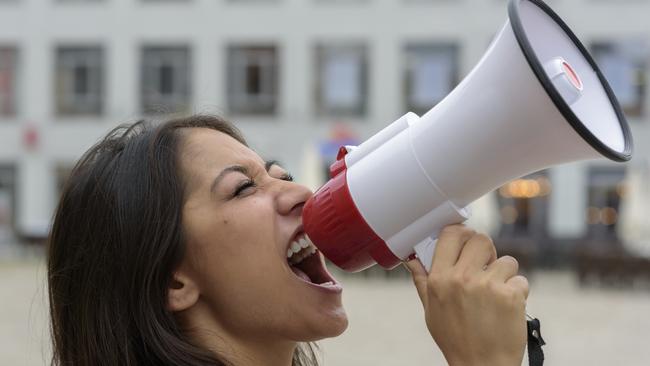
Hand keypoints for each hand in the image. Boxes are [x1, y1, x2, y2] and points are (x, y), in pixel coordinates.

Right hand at [405, 224, 528, 365]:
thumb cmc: (456, 339)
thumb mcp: (431, 310)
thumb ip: (423, 281)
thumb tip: (412, 259)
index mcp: (439, 279)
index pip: (451, 234)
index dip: (462, 233)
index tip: (466, 240)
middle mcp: (462, 278)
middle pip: (480, 239)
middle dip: (487, 251)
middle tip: (487, 265)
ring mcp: (488, 286)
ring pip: (506, 260)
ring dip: (505, 275)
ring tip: (497, 295)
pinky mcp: (511, 295)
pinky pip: (520, 280)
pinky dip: (517, 292)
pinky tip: (507, 308)